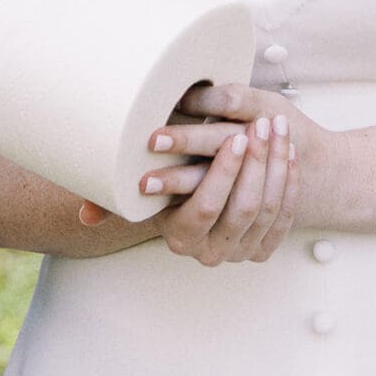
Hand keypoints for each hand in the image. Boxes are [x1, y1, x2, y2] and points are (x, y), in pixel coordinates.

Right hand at [79, 84, 312, 265]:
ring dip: (276, 163)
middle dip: (256, 162)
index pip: (206, 208)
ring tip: (277, 126)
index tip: (235, 137)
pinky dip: (289, 179)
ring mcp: (242, 251)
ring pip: (268, 207)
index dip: (224, 173)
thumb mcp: (148, 188)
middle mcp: (211, 251)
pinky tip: (288, 149)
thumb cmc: (175, 181)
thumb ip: (118, 196)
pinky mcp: (266, 246)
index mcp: (179, 237)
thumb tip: (86, 217)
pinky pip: (286, 214)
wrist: (217, 201)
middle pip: (243, 207)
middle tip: (262, 124)